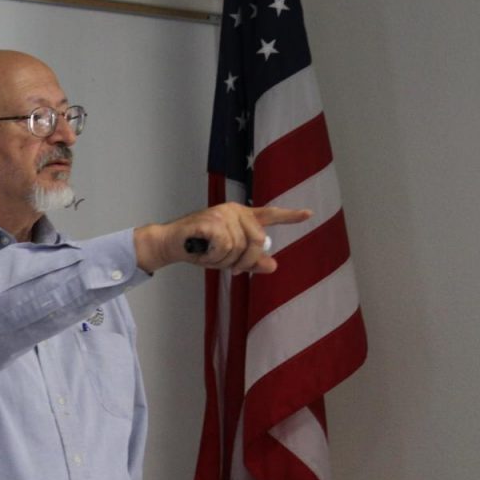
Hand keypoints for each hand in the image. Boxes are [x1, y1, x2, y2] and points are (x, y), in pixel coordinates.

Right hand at [134, 203, 312, 273]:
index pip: (269, 214)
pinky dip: (214, 256)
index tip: (309, 214)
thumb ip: (251, 260)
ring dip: (224, 260)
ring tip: (209, 257)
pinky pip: (224, 246)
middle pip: (258, 240)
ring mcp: (222, 214)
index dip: (290, 216)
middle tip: (231, 268)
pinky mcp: (211, 220)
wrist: (170, 243)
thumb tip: (274, 265)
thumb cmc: (199, 248)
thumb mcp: (228, 257)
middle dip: (246, 260)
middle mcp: (235, 211)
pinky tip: (203, 252)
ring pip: (239, 247)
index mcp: (241, 216)